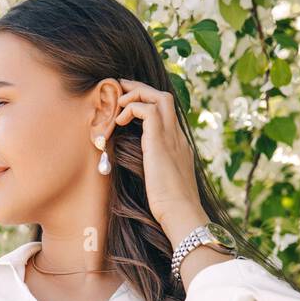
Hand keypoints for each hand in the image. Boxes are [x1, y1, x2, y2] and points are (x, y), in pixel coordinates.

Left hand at [113, 78, 206, 241]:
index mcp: (179, 145)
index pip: (166, 113)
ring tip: (118, 104)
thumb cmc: (170, 206)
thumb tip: (141, 170)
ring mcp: (172, 137)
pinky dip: (130, 109)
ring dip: (135, 95)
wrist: (182, 213)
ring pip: (158, 97)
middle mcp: (178, 136)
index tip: (128, 104)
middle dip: (140, 88)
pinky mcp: (160, 141)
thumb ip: (154, 170)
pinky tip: (119, 123)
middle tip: (120, 87)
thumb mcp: (161, 183)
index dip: (147, 103)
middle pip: (164, 97)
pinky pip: (146, 110)